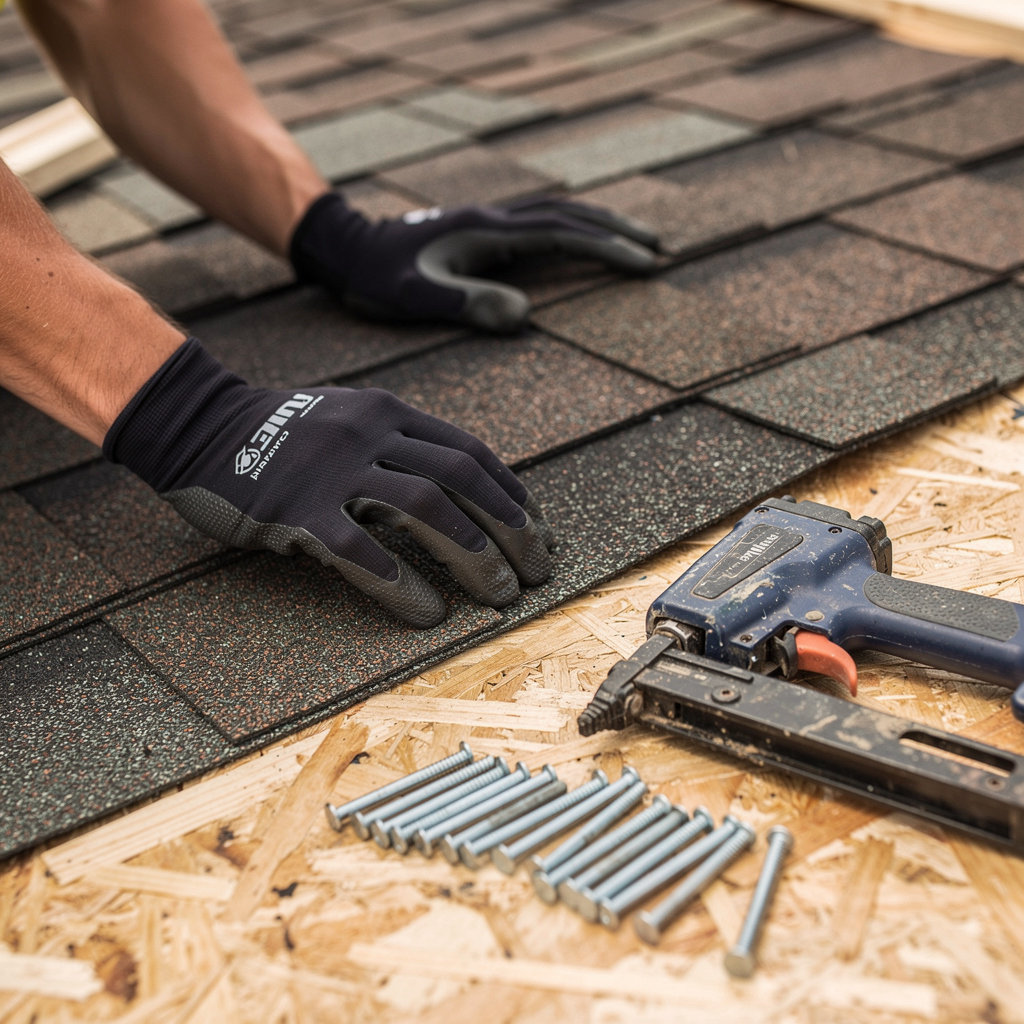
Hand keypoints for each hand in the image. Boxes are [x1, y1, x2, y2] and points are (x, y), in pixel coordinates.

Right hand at [104, 339, 553, 626]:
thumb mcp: (351, 419)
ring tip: (500, 595)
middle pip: (461, 480)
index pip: (471, 453)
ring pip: (424, 510)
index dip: (513, 497)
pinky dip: (401, 585)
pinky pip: (360, 552)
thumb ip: (401, 446)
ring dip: (474, 556)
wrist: (198, 425)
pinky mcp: (296, 509)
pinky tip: (428, 614)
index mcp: (390, 413)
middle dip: (511, 529)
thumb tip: (463, 497)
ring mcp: (333, 469)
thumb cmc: (283, 433)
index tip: (539, 535)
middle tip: (537, 572)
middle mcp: (371, 432)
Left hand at [289, 193, 659, 331]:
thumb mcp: (417, 296)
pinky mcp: (482, 233)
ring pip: (557, 214)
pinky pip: (539, 224)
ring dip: (599, 226)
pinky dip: (571, 230)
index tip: (644, 264)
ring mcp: (489, 223)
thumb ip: (469, 304)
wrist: (349, 249)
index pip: (561, 235)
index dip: (606, 248)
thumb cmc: (379, 277)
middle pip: (570, 214)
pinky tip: (580, 243)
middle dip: (617, 230)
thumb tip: (525, 316)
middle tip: (661, 248)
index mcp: (487, 232)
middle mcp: (494, 219)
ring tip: (636, 242)